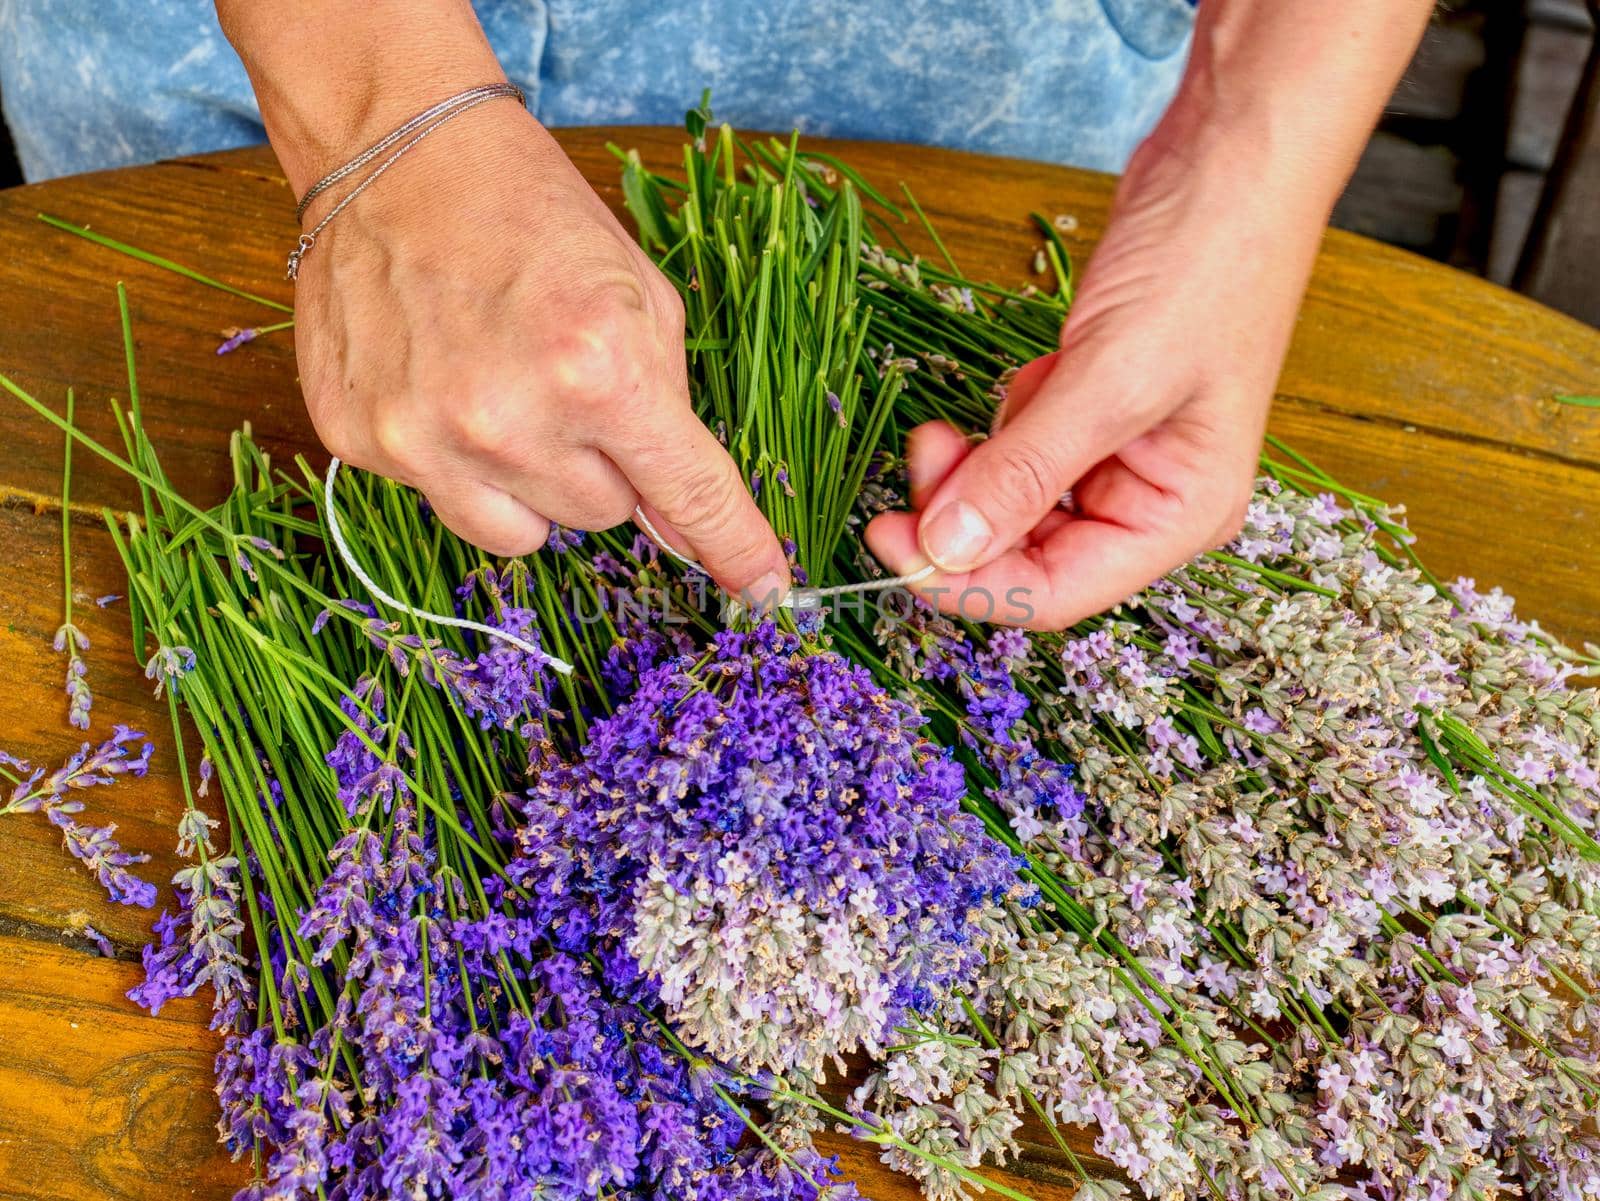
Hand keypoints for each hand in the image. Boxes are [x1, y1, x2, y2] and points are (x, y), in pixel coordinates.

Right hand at [292, 102, 788, 600]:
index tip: (762, 589)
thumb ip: (671, 421)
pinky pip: (447, 502)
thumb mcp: (643, 302)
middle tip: (572, 391)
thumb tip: (691, 535)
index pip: (687, 496)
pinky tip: (443, 384)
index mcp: (599, 369)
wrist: (396, 154)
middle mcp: (508, 420)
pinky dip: (458, 463)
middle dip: (604, 466)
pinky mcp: (360, 442)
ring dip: (535, 484)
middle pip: (602, 517)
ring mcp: (423, 439)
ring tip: (508, 397)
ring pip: (524, 535)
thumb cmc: (535, 218)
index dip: (733, 547)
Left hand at [866, 131, 1322, 630]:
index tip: (890, 542)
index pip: (1053, 592)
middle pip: (1025, 555)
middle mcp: (1150, 502)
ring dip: (971, 472)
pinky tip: (1027, 376)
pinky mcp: (1090, 412)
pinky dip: (999, 426)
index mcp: (1180, 517)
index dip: (966, 581)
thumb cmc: (1209, 264)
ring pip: (1012, 504)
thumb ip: (1023, 472)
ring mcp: (1119, 458)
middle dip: (960, 518)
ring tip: (956, 420)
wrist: (1232, 160)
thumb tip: (944, 551)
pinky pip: (1019, 450)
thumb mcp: (1110, 377)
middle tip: (918, 457)